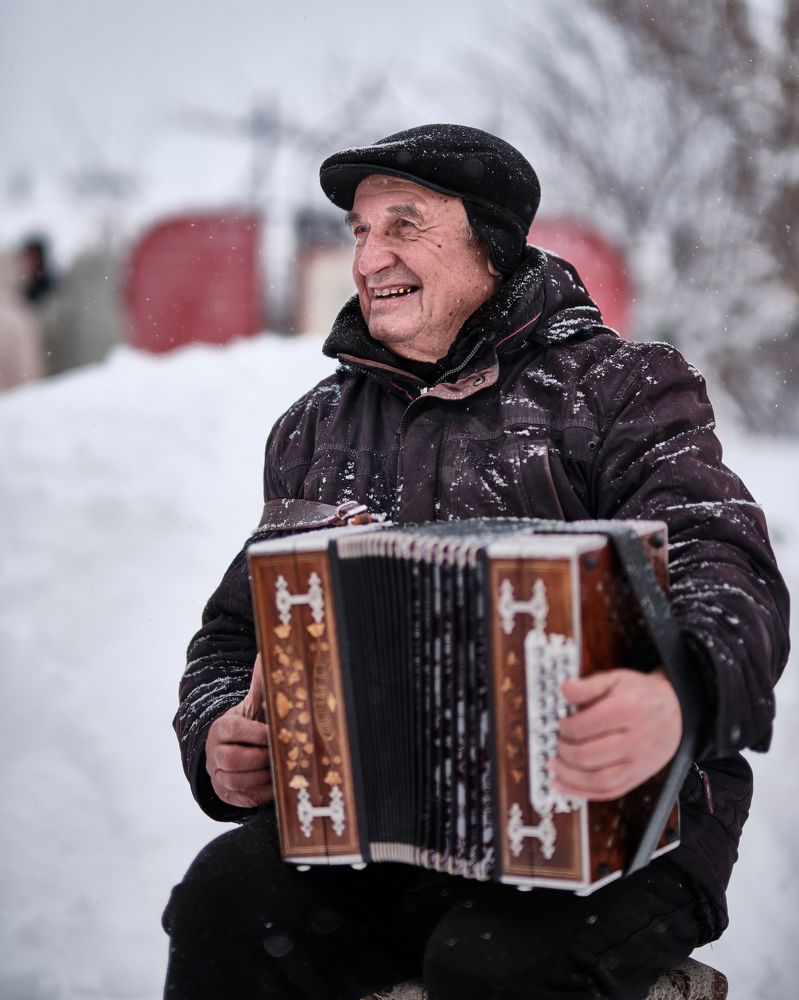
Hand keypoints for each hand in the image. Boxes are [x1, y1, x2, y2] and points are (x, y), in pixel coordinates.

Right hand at [205, 654, 272, 807]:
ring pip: (237, 780)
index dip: (256, 733)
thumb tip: (266, 655)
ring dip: (263, 775)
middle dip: (260, 757)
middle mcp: (214, 752)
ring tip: (281, 768)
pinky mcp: (226, 795)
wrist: (238, 751)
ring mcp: (217, 775)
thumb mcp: (255, 706)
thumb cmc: (252, 725)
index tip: (275, 733)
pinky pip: (243, 798)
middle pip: (232, 759)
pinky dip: (263, 791)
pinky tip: (277, 782)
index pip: (232, 729)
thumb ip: (261, 684)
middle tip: (281, 753)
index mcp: (221, 728)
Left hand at [550, 668, 681, 800]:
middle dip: (564, 752)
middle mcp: (636, 740)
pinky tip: (564, 786)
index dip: (565, 728)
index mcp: (628, 710)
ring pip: (599, 780)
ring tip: (553, 767)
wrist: (676, 710)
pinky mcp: (639, 777)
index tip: (558, 724)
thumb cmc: (641, 694)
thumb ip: (589, 685)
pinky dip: (584, 793)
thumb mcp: (616, 678)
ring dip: (569, 777)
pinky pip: (610, 792)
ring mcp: (639, 763)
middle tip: (555, 745)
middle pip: (590, 755)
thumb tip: (564, 690)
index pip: (586, 726)